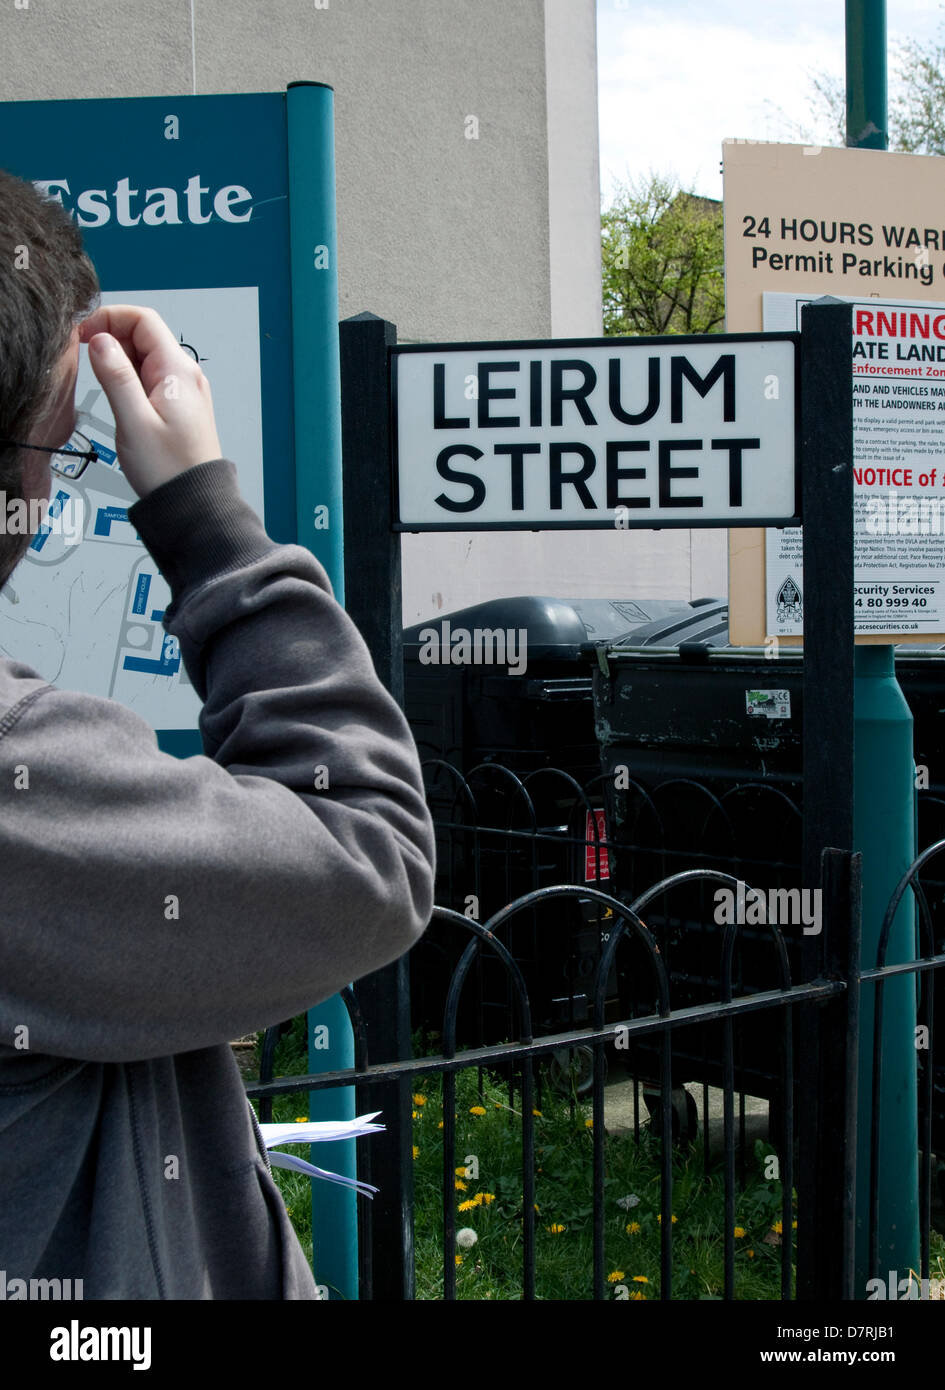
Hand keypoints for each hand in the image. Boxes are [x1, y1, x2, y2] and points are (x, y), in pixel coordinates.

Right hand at [79, 305, 222, 499]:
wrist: (194, 503)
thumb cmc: (169, 469)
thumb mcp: (134, 422)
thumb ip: (115, 377)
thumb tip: (99, 341)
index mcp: (177, 371)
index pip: (143, 319)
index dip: (109, 318)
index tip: (83, 333)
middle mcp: (185, 375)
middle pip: (143, 335)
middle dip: (110, 338)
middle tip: (84, 357)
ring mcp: (183, 390)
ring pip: (144, 357)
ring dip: (118, 360)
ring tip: (100, 383)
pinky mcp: (178, 406)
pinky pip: (149, 378)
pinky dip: (129, 377)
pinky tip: (117, 397)